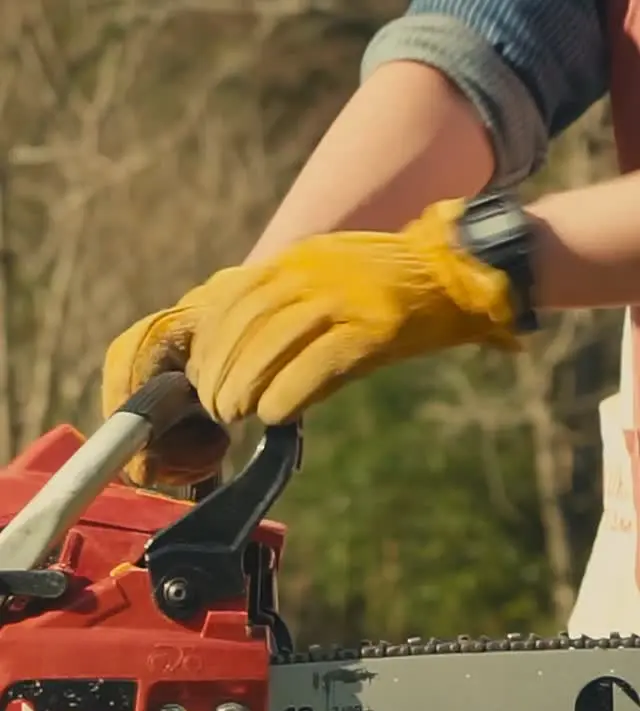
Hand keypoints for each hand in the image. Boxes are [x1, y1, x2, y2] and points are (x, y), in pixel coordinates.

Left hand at [102, 200, 518, 486]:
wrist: (462, 271)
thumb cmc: (394, 288)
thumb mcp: (331, 278)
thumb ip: (288, 304)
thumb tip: (243, 351)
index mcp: (299, 258)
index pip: (233, 296)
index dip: (209, 340)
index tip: (199, 374)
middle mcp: (314, 270)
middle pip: (245, 321)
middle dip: (219, 369)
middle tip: (214, 406)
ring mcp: (346, 296)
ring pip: (272, 341)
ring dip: (243, 384)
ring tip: (232, 415)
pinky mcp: (376, 327)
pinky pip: (317, 363)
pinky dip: (287, 393)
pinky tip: (272, 417)